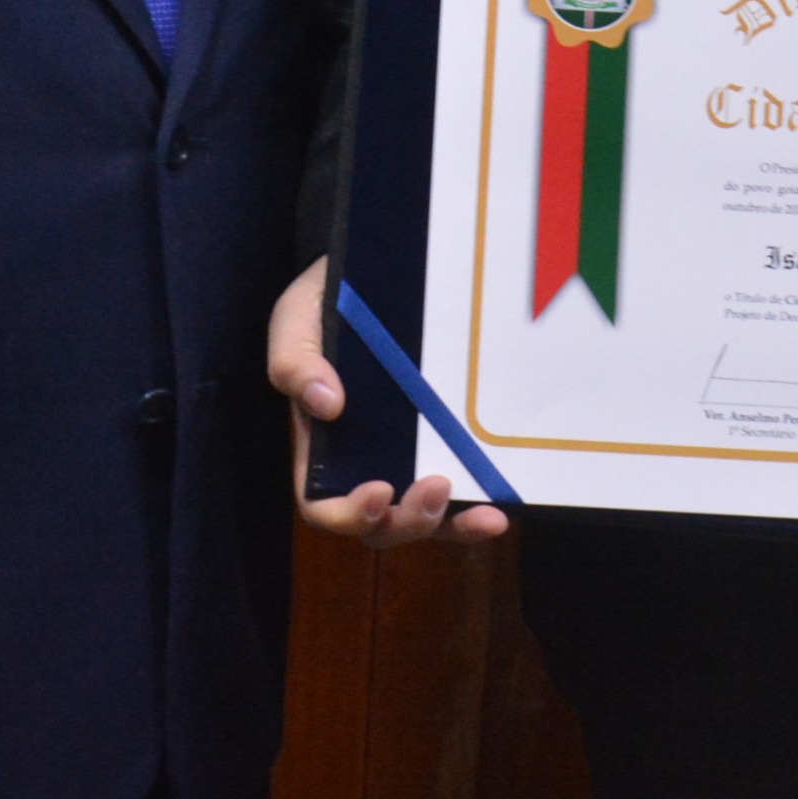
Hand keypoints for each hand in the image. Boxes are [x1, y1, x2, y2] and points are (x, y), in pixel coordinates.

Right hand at [268, 256, 510, 545]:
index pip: (324, 505)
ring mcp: (410, 459)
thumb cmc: (326, 302)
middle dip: (408, 521)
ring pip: (427, 520)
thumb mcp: (298, 320)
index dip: (349, 513)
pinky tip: (501, 508)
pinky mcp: (448, 447)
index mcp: (322, 447)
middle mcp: (365, 464)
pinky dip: (478, 509)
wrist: (375, 272)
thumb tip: (326, 404)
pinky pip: (462, 494)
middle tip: (436, 487)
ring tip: (485, 515)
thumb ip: (296, 361)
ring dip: (453, 526)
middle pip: (381, 525)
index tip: (379, 491)